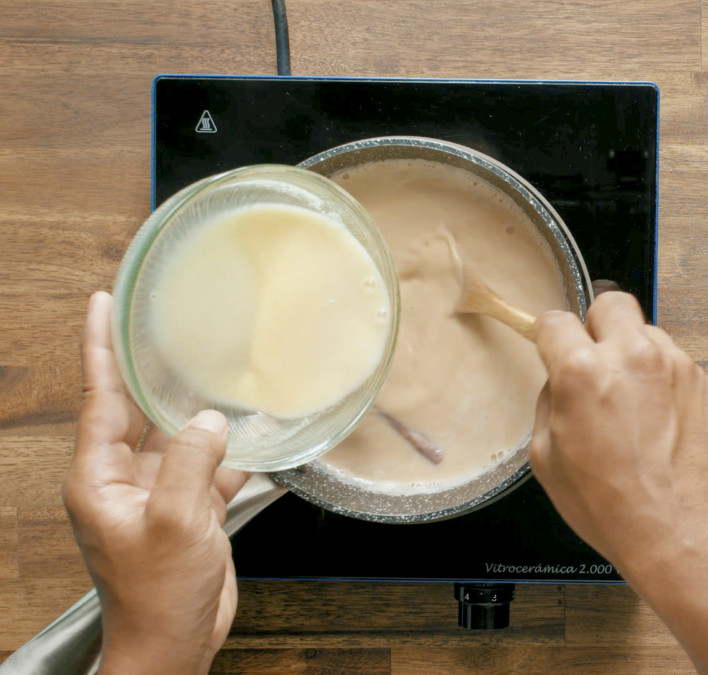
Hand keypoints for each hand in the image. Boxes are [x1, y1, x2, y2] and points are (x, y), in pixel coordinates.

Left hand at [63, 292, 249, 674]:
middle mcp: (124, 479)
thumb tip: (208, 419)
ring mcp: (158, 494)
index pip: (99, 397)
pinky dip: (234, 453)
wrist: (174, 645)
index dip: (99, 347)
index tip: (102, 303)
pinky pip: (211, 468)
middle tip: (165, 320)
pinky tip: (259, 431)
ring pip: (181, 437)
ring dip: (202, 412)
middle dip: (153, 368)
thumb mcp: (174, 522)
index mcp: (100, 477)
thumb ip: (190, 463)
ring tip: (221, 368)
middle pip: (139, 409)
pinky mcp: (189, 510)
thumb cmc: (157, 595)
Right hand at [531, 291, 707, 573]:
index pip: (555, 321)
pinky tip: (660, 423)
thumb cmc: (612, 506)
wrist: (680, 531)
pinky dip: (664, 383)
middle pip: (610, 302)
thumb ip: (550, 404)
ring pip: (647, 333)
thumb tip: (558, 382)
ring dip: (634, 356)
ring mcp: (676, 365)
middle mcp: (633, 356)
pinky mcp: (705, 383)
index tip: (551, 347)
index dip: (549, 336)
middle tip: (594, 360)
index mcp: (583, 371)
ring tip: (632, 405)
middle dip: (596, 325)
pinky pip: (676, 366)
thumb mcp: (547, 459)